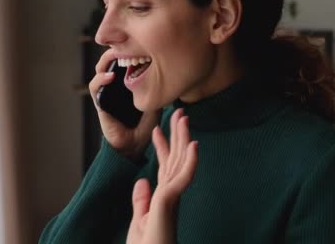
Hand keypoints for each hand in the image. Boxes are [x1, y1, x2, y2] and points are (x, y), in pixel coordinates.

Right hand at [88, 48, 160, 159]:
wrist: (135, 145)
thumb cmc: (146, 124)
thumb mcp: (156, 101)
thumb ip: (158, 87)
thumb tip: (170, 71)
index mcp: (128, 83)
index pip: (124, 60)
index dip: (128, 50)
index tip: (137, 42)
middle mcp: (116, 86)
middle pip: (111, 61)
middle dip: (116, 49)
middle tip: (124, 43)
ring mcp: (107, 93)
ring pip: (100, 70)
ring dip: (106, 61)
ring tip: (115, 54)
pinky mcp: (100, 103)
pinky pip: (95, 88)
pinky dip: (100, 80)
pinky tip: (110, 76)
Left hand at [127, 109, 197, 243]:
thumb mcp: (141, 221)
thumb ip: (142, 201)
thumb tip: (142, 182)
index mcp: (163, 197)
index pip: (164, 166)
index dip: (161, 147)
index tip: (157, 129)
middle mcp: (171, 194)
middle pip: (174, 159)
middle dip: (176, 135)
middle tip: (178, 113)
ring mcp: (172, 197)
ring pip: (179, 162)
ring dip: (183, 139)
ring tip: (184, 118)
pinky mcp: (170, 202)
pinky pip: (182, 178)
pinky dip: (189, 161)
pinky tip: (193, 145)